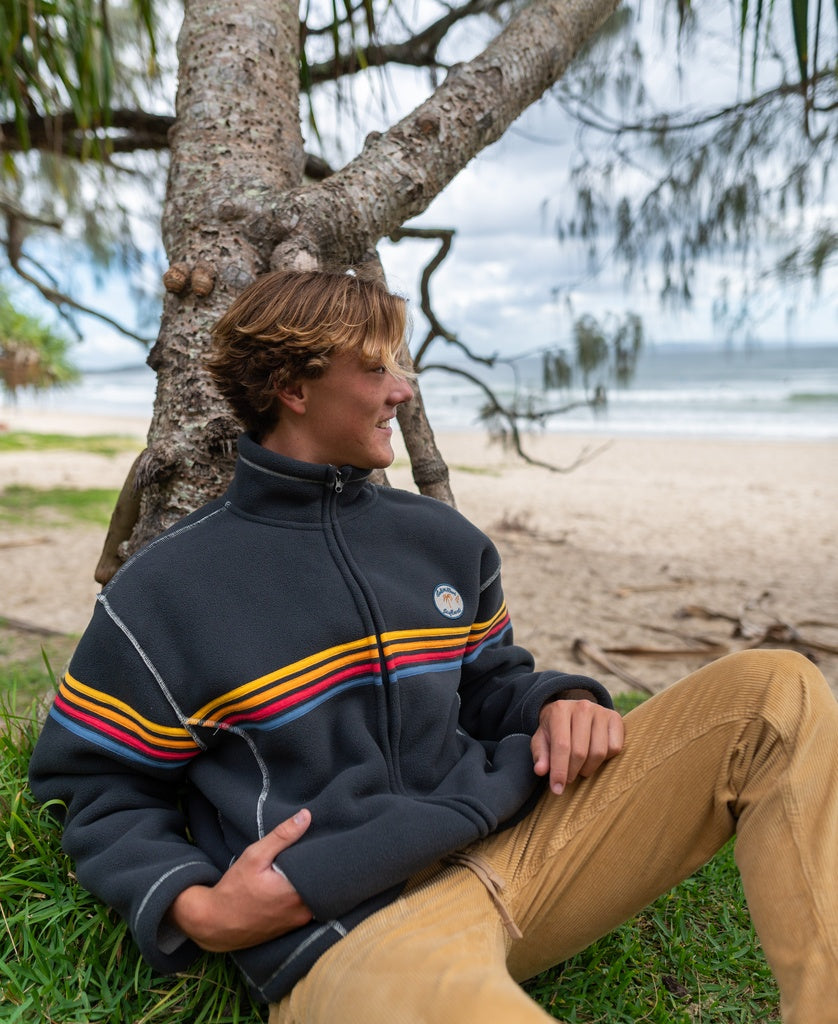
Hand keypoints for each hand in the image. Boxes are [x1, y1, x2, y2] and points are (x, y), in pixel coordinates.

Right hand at [166, 809, 313, 951]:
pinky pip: (308, 906)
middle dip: (319, 867)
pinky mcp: (292, 927)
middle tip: (315, 849)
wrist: (215, 924)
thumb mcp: (255, 857)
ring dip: (313, 882)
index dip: (325, 854)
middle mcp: (303, 911)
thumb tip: (306, 816)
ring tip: (306, 864)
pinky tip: (297, 883)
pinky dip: (306, 894)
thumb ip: (282, 836)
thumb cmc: (233, 889)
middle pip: (322, 883)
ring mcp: (299, 922)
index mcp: (296, 893)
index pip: (324, 870)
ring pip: (316, 895)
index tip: (324, 840)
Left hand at [531, 692, 623, 794]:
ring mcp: (601, 711)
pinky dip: (605, 759)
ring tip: (579, 767)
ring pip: (599, 752)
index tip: (557, 789)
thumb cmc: (555, 730)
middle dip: (572, 772)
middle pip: (580, 752)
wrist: (572, 711)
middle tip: (568, 778)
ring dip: (588, 768)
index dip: (559, 771)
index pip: (561, 746)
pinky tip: (594, 756)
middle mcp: (582, 707)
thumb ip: (540, 755)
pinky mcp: (616, 718)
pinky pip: (615, 748)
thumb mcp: (542, 739)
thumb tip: (540, 770)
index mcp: (560, 709)